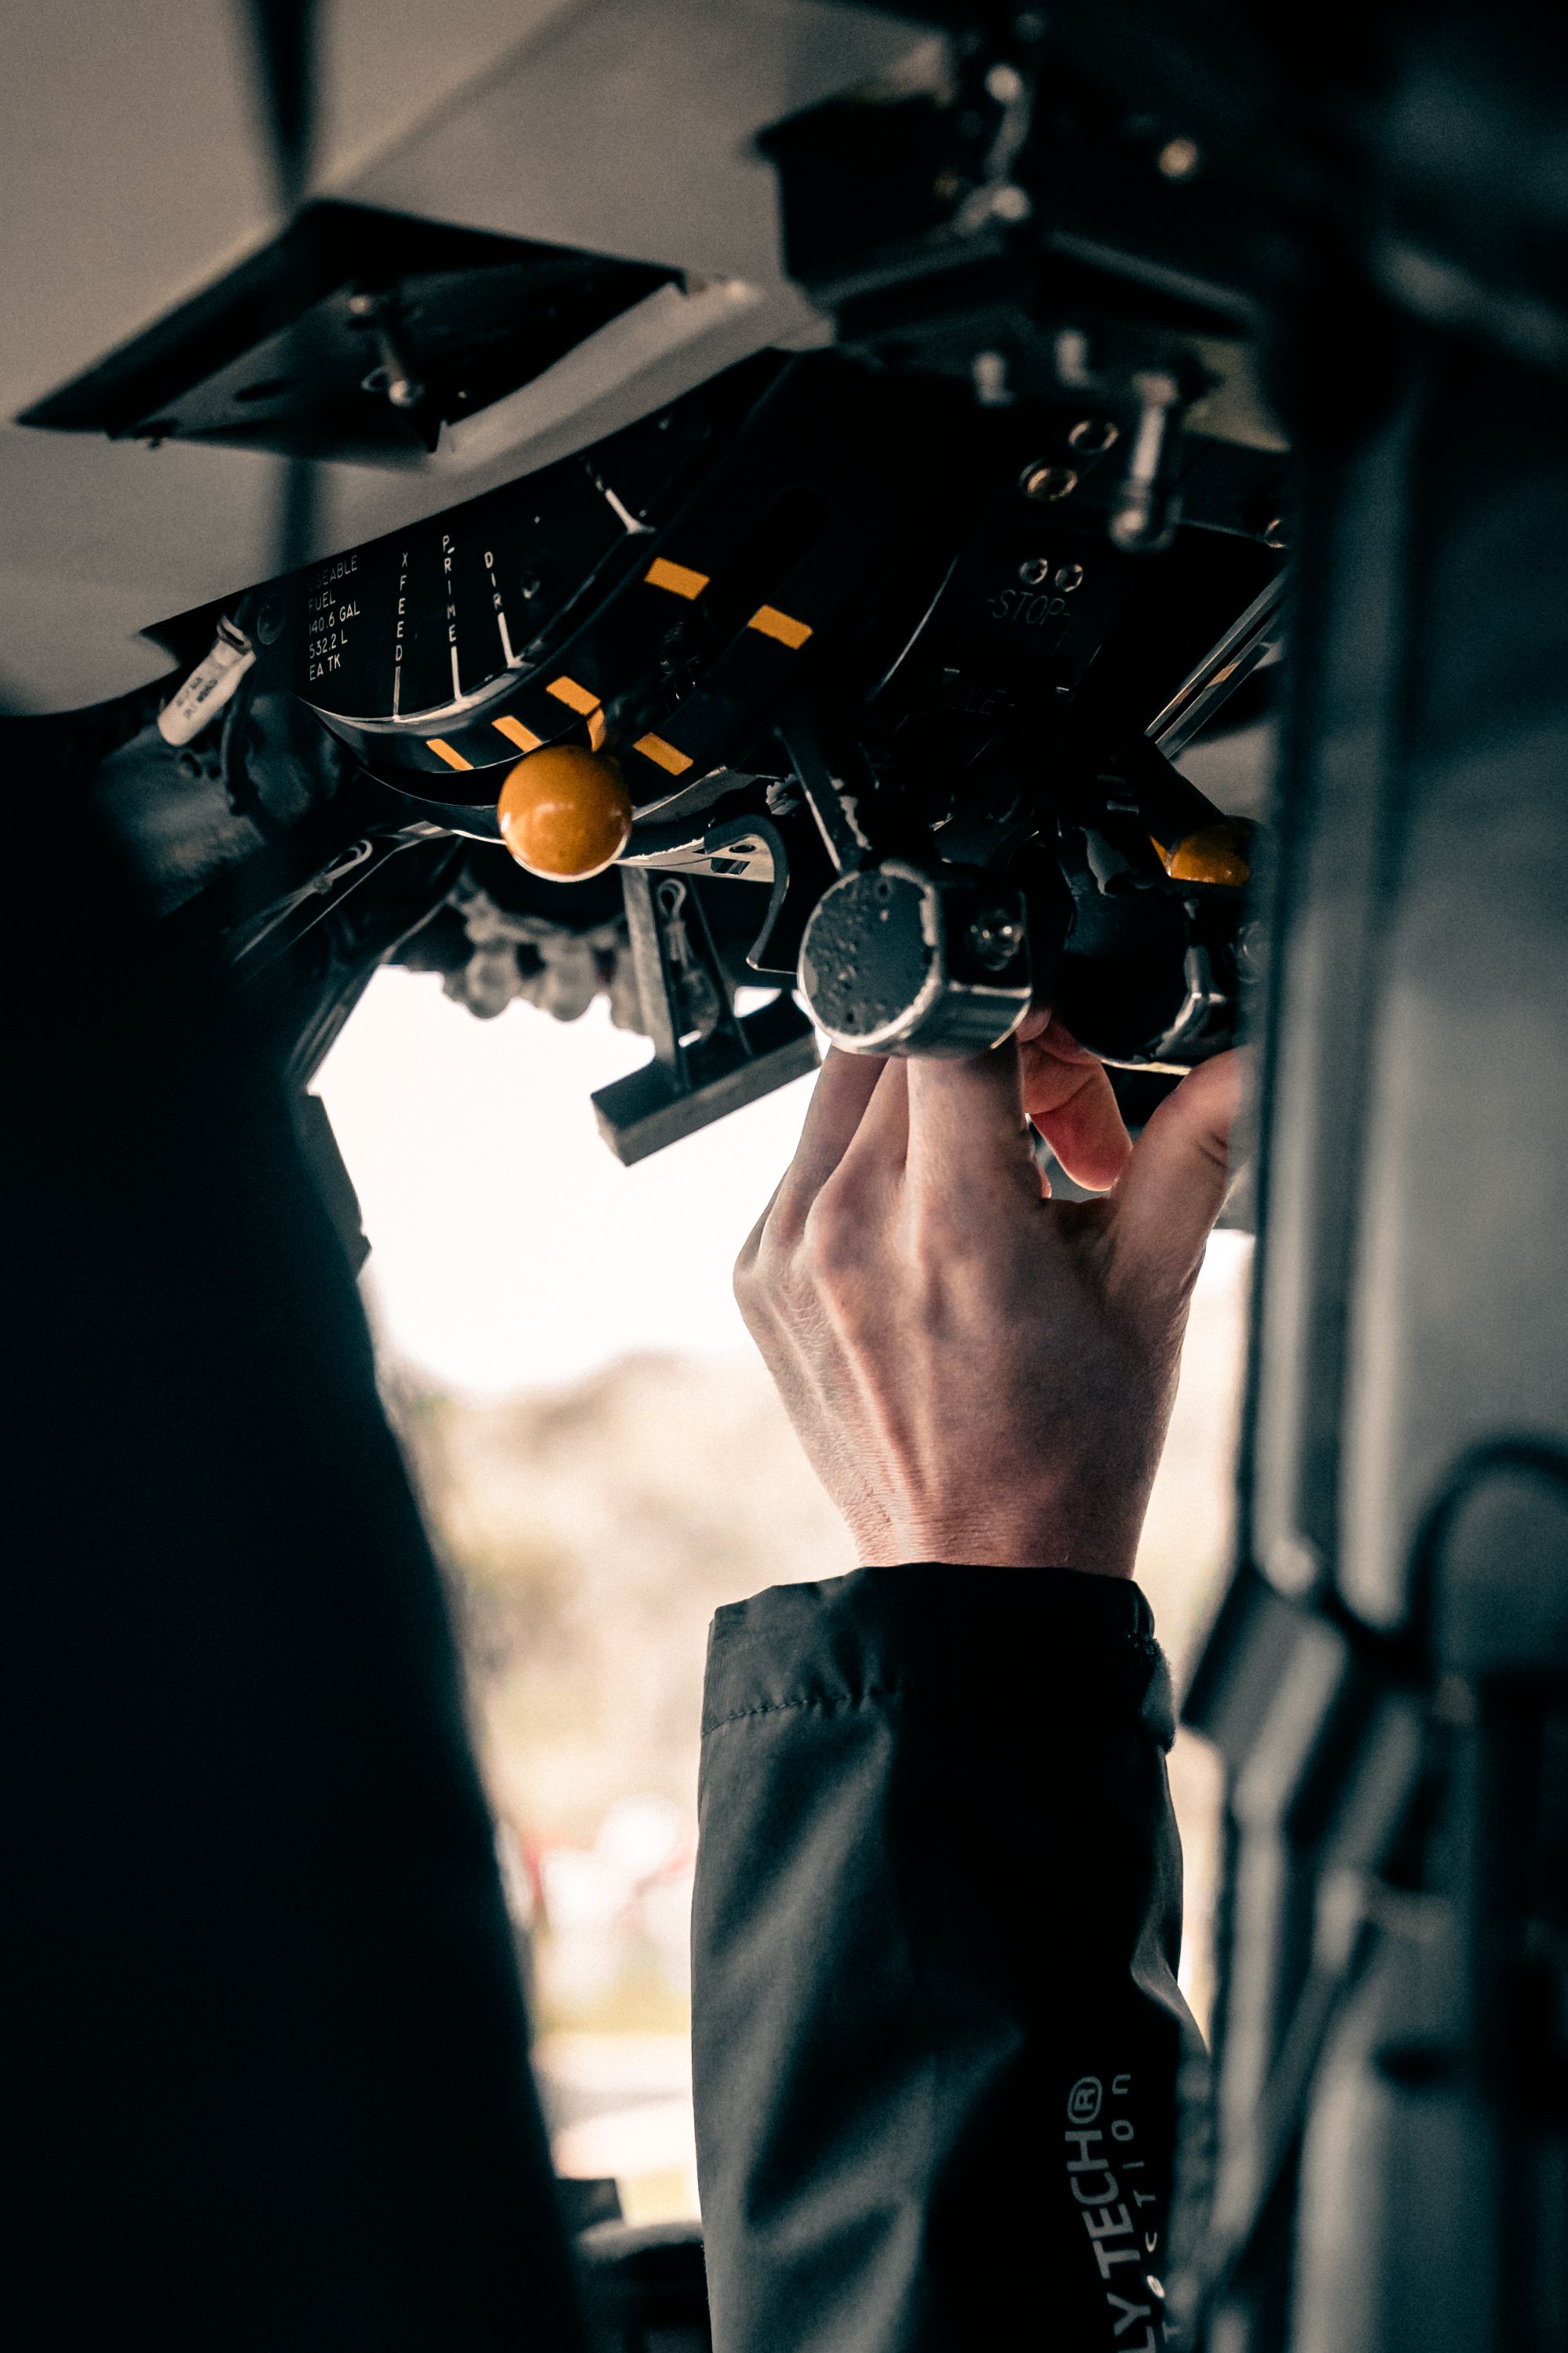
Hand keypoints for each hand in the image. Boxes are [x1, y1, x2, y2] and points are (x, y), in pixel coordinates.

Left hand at [734, 1016, 1242, 1575]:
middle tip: (1058, 1129)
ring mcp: (783, 1251)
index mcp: (949, 1228)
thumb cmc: (1065, 1456)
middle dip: (994, 1049)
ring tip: (998, 1179)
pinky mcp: (752, 1271)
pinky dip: (874, 1155)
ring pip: (848, 1082)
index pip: (956, 1023)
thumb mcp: (1152, 1290)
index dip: (1024, 1008)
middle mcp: (844, 1228)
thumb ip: (1195, 1148)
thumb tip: (1246, 1058)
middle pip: (905, 1037)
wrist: (977, 1570)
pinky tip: (934, 1223)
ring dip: (928, 1094)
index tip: (1066, 1042)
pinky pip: (807, 1154)